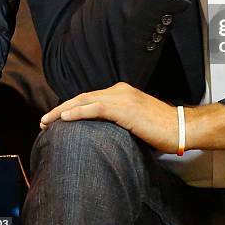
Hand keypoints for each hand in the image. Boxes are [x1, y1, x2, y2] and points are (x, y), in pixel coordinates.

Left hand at [41, 82, 179, 152]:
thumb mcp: (135, 120)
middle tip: (44, 120)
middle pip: (83, 97)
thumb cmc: (161, 128)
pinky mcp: (125, 109)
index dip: (71, 106)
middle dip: (61, 108)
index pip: (90, 97)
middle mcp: (120, 91)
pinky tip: (64, 118)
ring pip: (85, 100)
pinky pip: (96, 108)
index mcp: (122, 92)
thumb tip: (102, 133)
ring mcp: (122, 98)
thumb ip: (119, 120)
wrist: (180, 127)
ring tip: (47, 121)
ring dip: (63, 110)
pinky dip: (78, 112)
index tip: (56, 118)